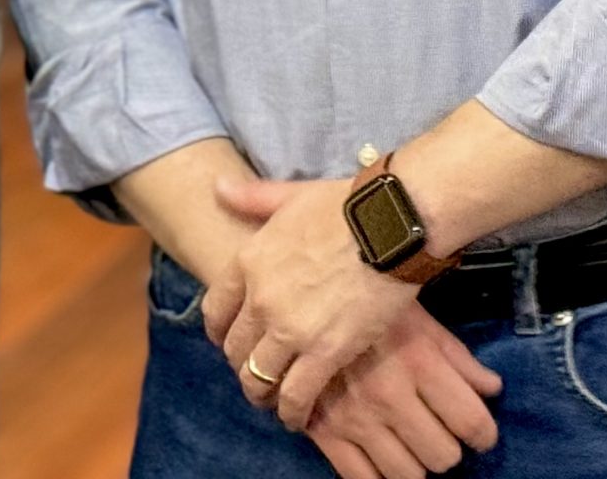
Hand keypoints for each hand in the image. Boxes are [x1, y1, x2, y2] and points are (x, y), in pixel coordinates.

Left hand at [203, 175, 423, 429]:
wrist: (392, 224)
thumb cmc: (346, 205)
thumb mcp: (290, 196)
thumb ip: (251, 198)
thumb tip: (218, 188)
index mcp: (248, 261)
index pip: (214, 310)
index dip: (219, 332)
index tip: (230, 341)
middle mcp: (261, 299)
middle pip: (234, 348)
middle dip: (241, 365)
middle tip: (256, 373)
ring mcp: (290, 328)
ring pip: (258, 377)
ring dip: (261, 393)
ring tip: (273, 400)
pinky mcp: (326, 351)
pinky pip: (296, 395)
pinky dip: (292, 412)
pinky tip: (298, 417)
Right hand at [307, 296, 501, 477]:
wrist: (300, 295)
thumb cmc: (368, 303)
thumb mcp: (420, 320)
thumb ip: (458, 357)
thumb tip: (492, 389)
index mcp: (418, 361)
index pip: (471, 422)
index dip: (484, 434)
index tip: (479, 432)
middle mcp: (389, 395)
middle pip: (443, 456)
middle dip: (448, 447)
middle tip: (439, 432)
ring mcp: (355, 417)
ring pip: (408, 475)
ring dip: (416, 463)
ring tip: (410, 443)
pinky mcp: (323, 431)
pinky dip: (379, 476)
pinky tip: (382, 457)